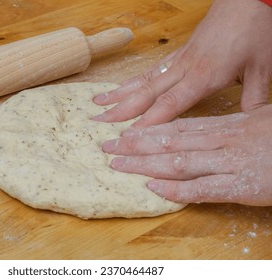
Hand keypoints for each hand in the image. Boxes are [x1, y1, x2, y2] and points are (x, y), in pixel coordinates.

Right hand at [93, 0, 271, 127]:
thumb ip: (255, 99)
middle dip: (121, 110)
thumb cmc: (256, 29)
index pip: (169, 104)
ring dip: (120, 93)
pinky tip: (122, 87)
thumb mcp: (263, 68)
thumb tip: (253, 125)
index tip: (128, 137)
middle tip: (97, 121)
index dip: (148, 122)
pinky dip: (133, 80)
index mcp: (204, 76)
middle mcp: (185, 69)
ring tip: (98, 102)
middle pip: (147, 93)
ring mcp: (179, 60)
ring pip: (143, 80)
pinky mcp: (179, 53)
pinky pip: (150, 69)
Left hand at [102, 105, 271, 205]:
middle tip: (107, 148)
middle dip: (135, 146)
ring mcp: (229, 163)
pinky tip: (153, 189)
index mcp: (224, 126)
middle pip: (169, 142)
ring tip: (119, 165)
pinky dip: (176, 189)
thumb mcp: (255, 122)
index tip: (123, 134)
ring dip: (145, 165)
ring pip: (178, 162)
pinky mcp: (241, 186)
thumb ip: (226, 128)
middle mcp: (220, 141)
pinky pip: (203, 188)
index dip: (147, 132)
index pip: (176, 128)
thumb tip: (202, 131)